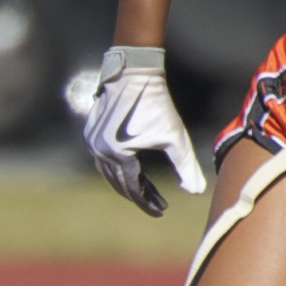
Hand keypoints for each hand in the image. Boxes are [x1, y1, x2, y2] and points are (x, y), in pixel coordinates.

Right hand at [75, 47, 206, 216]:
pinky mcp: (90, 132)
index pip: (133, 189)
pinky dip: (116, 168)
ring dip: (126, 183)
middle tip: (158, 203)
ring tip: (146, 189)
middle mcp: (100, 152)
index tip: (161, 211)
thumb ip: (186, 167)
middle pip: (119, 184)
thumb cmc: (157, 104)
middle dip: (139, 195)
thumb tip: (196, 192)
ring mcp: (92, 142)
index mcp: (119, 156)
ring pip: (108, 173)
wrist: (134, 74)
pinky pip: (101, 158)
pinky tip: (131, 169)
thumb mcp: (176, 137)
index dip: (148, 203)